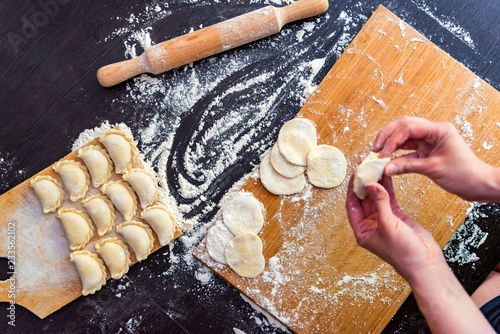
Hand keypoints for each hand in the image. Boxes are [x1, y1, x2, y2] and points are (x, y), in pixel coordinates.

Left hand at [345, 174, 444, 280]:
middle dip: (364, 182)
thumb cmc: (404, 254)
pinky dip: (387, 187)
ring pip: (376, 197)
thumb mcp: (388, 226)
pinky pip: (388, 199)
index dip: (352, 189)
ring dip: (375, 183)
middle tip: (365, 165)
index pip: (352, 205)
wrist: (426, 264)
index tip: (355, 173)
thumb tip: (369, 184)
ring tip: (375, 166)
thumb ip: (379, 203)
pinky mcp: (396, 216)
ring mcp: (383, 220)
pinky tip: (386, 175)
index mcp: (362, 231)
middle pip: (363, 199)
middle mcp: (370, 225)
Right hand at [372, 116, 499, 201]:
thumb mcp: (433, 169)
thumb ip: (407, 166)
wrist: (479, 185)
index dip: (392, 139)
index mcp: (439, 130)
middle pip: (404, 126)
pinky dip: (397, 155)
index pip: (409, 128)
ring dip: (390, 145)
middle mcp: (433, 132)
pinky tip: (388, 161)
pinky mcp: (427, 151)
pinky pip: (408, 150)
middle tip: (374, 148)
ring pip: (404, 137)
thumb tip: (386, 167)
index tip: (382, 153)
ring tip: (377, 154)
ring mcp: (430, 141)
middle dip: (387, 136)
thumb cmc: (465, 174)